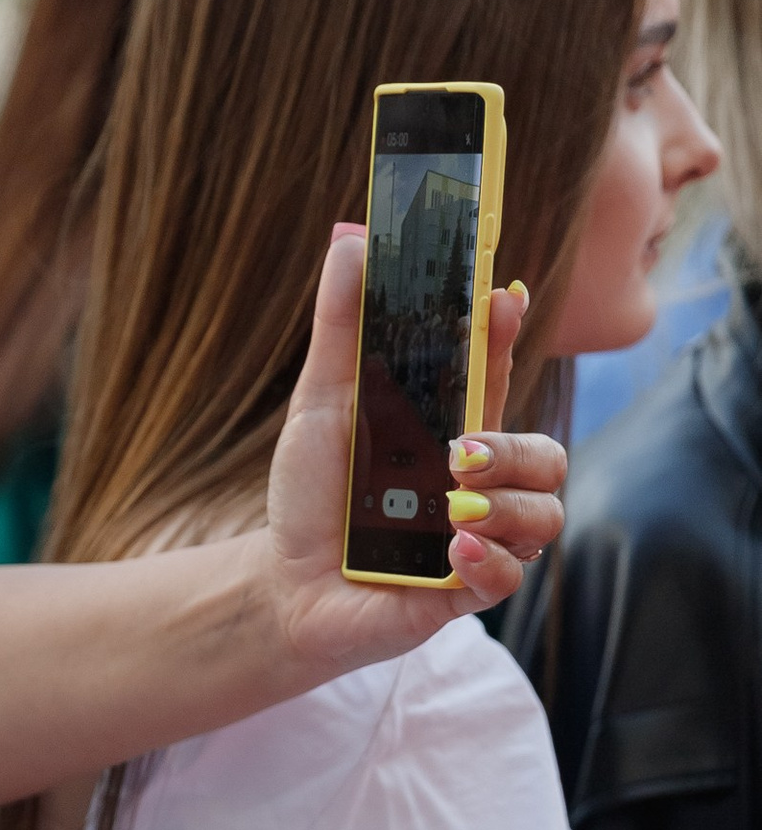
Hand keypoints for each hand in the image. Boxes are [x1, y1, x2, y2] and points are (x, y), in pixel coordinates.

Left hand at [258, 232, 564, 677]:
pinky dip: (491, 564)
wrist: (284, 587)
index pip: (498, 377)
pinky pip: (512, 577)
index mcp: (451, 430)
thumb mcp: (321, 405)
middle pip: (545, 454)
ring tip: (454, 510)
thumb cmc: (312, 496)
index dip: (508, 335)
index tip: (503, 297)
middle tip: (458, 453)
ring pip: (544, 515)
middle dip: (513, 448)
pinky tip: (454, 552)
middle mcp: (478, 483)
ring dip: (507, 507)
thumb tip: (351, 239)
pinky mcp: (466, 590)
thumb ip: (342, 328)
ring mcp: (479, 537)